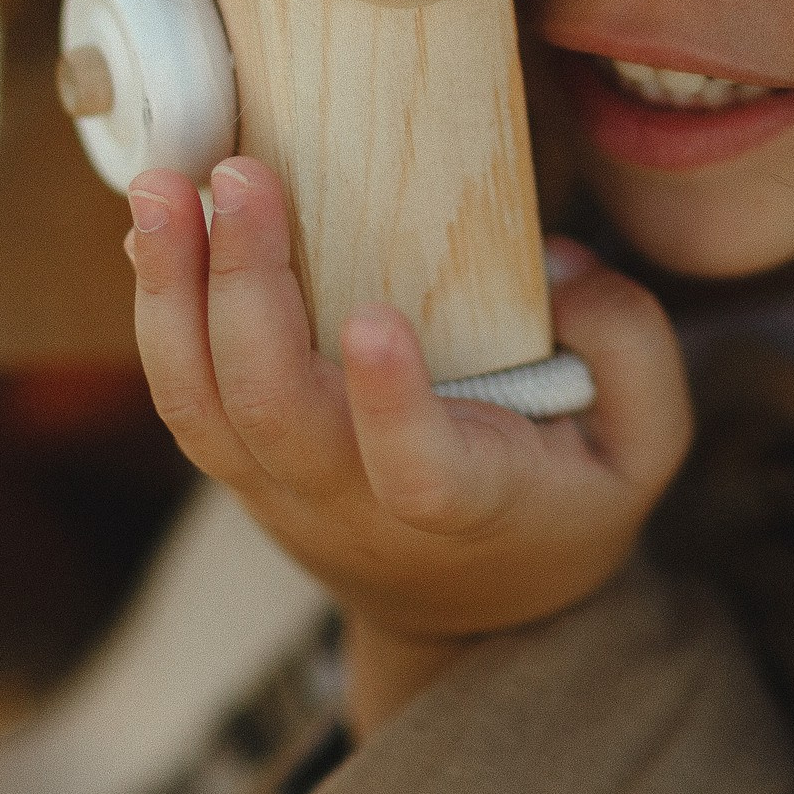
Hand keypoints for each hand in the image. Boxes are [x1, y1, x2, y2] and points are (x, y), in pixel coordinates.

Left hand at [123, 157, 692, 668]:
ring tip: (158, 186)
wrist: (468, 617)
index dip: (389, 404)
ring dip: (172, 291)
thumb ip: (629, 351)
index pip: (418, 472)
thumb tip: (558, 266)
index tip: (374, 319)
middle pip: (276, 413)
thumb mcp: (643, 448)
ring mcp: (282, 492)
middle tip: (241, 176)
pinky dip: (158, 309)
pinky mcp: (241, 466)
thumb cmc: (560, 505)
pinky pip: (181, 393)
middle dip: (247, 288)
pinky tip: (151, 224)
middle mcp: (355, 507)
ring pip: (203, 405)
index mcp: (468, 505)